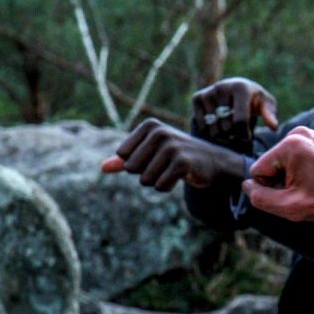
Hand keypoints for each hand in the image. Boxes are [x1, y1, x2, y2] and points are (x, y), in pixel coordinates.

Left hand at [106, 118, 246, 191]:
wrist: (211, 161)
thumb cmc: (176, 156)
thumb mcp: (150, 154)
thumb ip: (125, 160)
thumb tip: (102, 168)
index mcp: (149, 126)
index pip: (123, 155)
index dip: (136, 162)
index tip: (155, 157)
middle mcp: (160, 132)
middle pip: (132, 168)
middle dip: (146, 174)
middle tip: (165, 166)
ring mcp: (172, 147)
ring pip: (145, 179)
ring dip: (157, 181)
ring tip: (172, 170)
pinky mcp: (182, 163)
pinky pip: (160, 186)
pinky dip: (167, 186)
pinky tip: (180, 177)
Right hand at [191, 77, 278, 145]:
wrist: (235, 88)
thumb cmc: (254, 100)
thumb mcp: (266, 105)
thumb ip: (270, 115)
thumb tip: (273, 126)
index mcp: (240, 88)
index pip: (240, 121)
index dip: (244, 135)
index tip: (248, 136)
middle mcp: (221, 87)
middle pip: (226, 128)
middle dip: (234, 136)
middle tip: (237, 132)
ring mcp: (208, 92)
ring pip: (213, 130)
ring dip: (222, 137)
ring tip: (229, 129)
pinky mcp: (196, 98)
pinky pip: (202, 128)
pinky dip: (210, 133)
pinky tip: (218, 125)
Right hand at [242, 127, 313, 247]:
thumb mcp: (289, 207)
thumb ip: (260, 198)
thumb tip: (247, 186)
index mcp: (291, 144)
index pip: (258, 170)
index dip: (271, 189)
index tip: (295, 194)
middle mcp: (299, 133)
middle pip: (270, 164)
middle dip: (282, 181)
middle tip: (307, 192)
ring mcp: (311, 134)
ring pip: (283, 162)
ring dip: (292, 177)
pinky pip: (296, 157)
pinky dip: (302, 170)